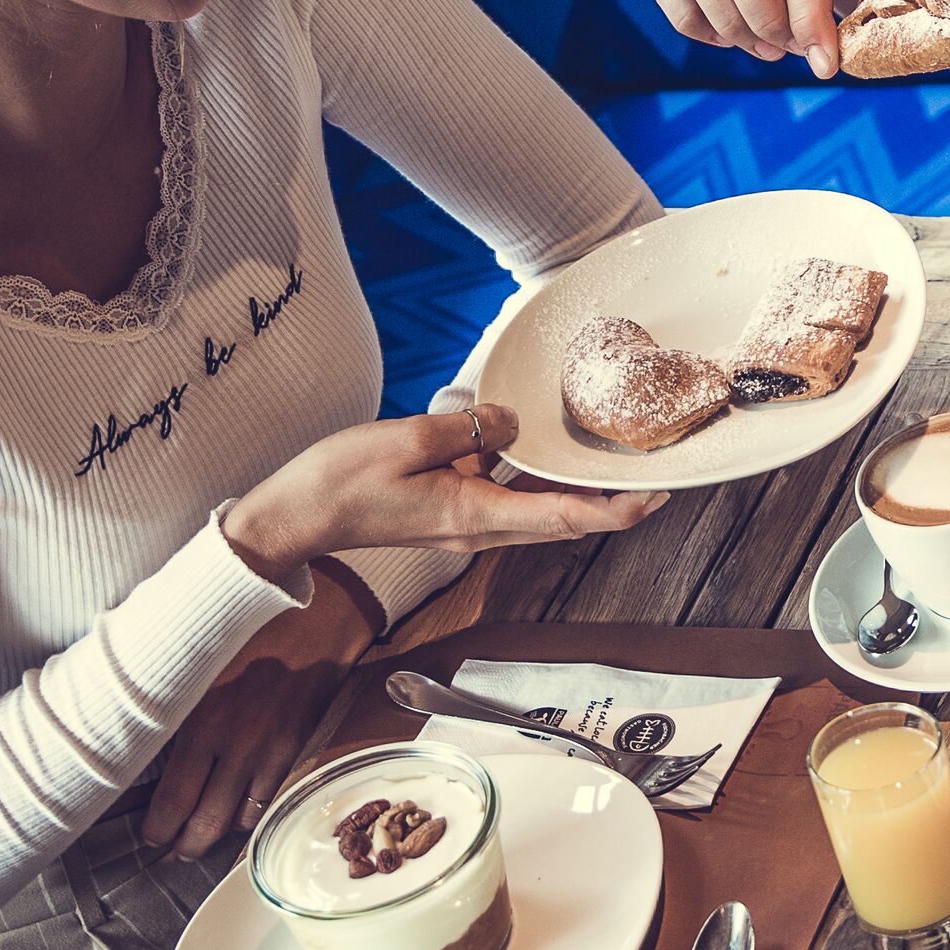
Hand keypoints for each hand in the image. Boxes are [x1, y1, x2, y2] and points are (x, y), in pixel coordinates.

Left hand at [145, 575, 375, 858]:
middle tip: (171, 852)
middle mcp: (232, 747)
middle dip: (183, 845)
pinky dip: (248, 815)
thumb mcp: (199, 661)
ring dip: (215, 836)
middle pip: (202, 822)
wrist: (315, 617)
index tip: (149, 836)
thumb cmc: (250, 628)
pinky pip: (266, 800)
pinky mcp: (294, 751)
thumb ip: (175, 703)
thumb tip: (142, 732)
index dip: (157, 829)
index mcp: (199, 723)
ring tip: (199, 841)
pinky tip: (237, 815)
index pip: (170, 800)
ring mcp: (267, 753)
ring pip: (236, 820)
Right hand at [223, 399, 670, 588]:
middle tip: (656, 476)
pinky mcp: (450, 513)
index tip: (652, 497)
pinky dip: (536, 482)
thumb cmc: (339, 481)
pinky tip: (543, 452)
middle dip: (610, 503)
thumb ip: (466, 430)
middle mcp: (477, 528)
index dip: (613, 510)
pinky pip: (507, 498)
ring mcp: (464, 524)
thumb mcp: (406, 438)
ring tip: (614, 462)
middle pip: (561, 520)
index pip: (562, 518)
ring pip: (537, 511)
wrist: (294, 516)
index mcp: (472, 515)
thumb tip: (510, 421)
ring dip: (577, 493)